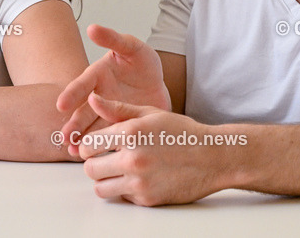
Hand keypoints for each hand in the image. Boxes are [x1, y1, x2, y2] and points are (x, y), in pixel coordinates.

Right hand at [56, 25, 170, 155]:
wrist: (158, 83)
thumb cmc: (142, 62)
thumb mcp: (132, 47)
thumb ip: (113, 39)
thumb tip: (92, 27)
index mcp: (98, 75)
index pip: (83, 84)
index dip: (72, 93)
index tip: (61, 104)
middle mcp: (98, 96)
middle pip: (83, 111)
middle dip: (74, 123)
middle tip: (65, 135)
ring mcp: (108, 113)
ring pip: (92, 127)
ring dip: (82, 138)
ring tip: (73, 150)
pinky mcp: (119, 126)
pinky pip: (108, 137)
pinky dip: (100, 147)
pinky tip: (92, 157)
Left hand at [77, 93, 230, 205]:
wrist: (212, 158)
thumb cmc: (181, 133)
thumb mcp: (150, 113)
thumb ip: (117, 109)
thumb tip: (92, 99)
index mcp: (131, 133)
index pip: (88, 145)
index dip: (87, 146)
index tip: (94, 147)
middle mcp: (133, 158)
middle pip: (90, 169)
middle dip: (93, 164)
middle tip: (104, 160)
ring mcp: (140, 182)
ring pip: (100, 188)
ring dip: (105, 180)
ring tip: (116, 171)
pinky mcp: (147, 199)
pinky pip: (122, 198)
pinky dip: (125, 190)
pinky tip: (138, 178)